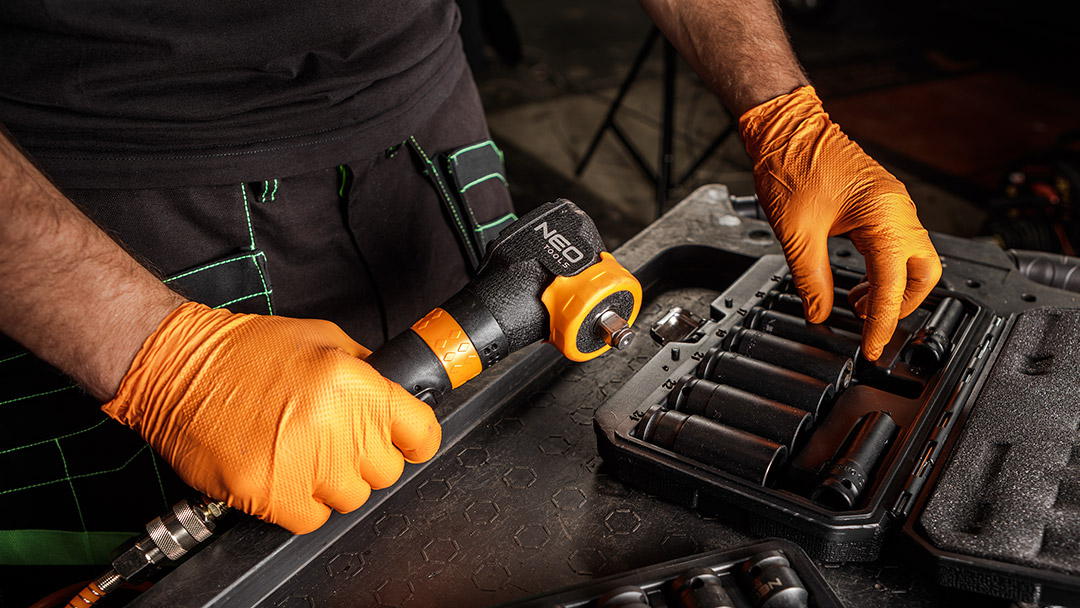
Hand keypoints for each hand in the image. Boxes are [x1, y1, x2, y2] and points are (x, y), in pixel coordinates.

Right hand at [103, 302, 440, 532]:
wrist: (177, 367)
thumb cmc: (245, 351)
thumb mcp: (322, 339)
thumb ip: (367, 371)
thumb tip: (398, 396)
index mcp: (352, 383)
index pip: (420, 432)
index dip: (414, 439)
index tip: (406, 441)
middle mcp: (332, 424)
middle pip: (387, 470)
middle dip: (367, 458)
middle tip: (338, 441)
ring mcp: (300, 463)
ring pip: (352, 498)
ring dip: (333, 483)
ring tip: (305, 454)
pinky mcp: (267, 493)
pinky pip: (312, 519)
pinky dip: (302, 504)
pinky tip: (284, 473)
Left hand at [739, 86, 941, 359]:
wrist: (785, 128)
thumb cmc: (791, 165)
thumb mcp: (796, 234)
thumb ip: (811, 280)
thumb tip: (819, 312)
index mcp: (883, 215)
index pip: (893, 285)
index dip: (884, 323)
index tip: (873, 348)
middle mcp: (898, 209)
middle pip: (924, 274)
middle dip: (902, 306)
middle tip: (870, 325)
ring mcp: (894, 204)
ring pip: (914, 260)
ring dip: (891, 288)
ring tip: (857, 302)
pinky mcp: (883, 203)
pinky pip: (898, 245)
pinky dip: (884, 269)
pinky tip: (858, 279)